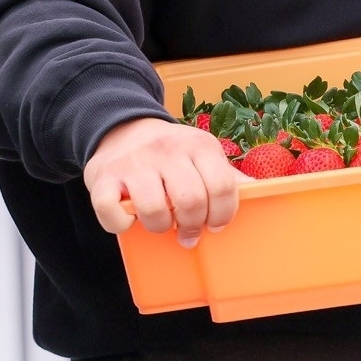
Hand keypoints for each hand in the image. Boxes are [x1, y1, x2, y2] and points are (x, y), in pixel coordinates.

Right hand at [84, 116, 243, 247]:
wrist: (121, 127)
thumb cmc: (168, 151)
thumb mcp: (201, 152)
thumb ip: (225, 174)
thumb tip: (259, 191)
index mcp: (199, 145)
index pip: (222, 187)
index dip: (222, 215)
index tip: (214, 224)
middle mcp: (167, 151)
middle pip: (191, 202)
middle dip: (193, 227)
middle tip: (189, 232)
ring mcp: (134, 163)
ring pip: (154, 211)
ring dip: (160, 227)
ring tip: (161, 223)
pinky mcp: (102, 176)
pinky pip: (111, 211)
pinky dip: (121, 225)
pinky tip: (129, 219)